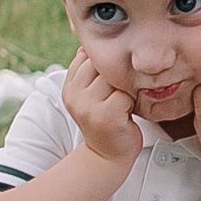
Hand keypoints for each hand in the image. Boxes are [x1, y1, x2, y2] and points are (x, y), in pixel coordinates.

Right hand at [62, 49, 142, 167]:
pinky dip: (130, 103)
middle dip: (116, 76)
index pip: (86, 57)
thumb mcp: (92, 95)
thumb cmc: (106, 121)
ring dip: (125, 89)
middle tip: (118, 94)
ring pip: (114, 78)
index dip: (104, 65)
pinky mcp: (105, 115)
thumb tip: (89, 43)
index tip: (109, 81)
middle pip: (101, 65)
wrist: (107, 157)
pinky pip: (124, 95)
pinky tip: (126, 114)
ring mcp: (88, 106)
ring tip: (122, 104)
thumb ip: (90, 72)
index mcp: (69, 87)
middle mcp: (74, 95)